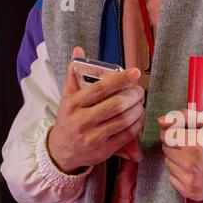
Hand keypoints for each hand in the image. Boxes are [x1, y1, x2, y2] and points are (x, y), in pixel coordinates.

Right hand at [48, 47, 144, 173]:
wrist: (62, 151)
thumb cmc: (69, 120)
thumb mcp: (67, 97)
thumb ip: (74, 74)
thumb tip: (79, 50)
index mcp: (73, 104)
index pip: (100, 88)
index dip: (120, 79)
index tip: (134, 73)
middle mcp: (82, 121)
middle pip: (116, 105)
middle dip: (133, 95)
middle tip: (139, 90)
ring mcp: (93, 137)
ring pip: (124, 120)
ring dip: (138, 109)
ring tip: (140, 103)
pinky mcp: (104, 149)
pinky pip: (126, 135)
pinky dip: (137, 124)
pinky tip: (139, 117)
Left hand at [158, 109, 202, 201]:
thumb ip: (183, 116)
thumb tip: (161, 121)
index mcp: (195, 144)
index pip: (166, 135)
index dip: (172, 132)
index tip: (180, 133)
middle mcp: (191, 164)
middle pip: (166, 149)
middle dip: (175, 144)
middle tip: (189, 144)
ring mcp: (191, 180)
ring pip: (168, 164)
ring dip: (177, 159)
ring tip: (193, 157)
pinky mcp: (191, 192)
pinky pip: (173, 179)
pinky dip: (180, 173)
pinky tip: (194, 170)